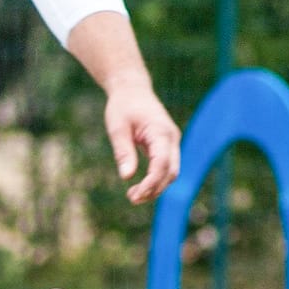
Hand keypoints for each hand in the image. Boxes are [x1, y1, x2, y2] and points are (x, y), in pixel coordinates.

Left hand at [103, 79, 179, 204]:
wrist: (132, 89)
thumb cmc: (123, 106)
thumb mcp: (117, 128)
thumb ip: (123, 152)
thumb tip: (127, 177)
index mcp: (161, 131)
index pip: (162, 164)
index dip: (151, 183)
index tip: (135, 195)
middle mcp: (171, 138)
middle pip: (170, 172)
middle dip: (154, 190)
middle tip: (132, 199)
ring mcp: (171, 142)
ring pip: (170, 173)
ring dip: (155, 188)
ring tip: (133, 196)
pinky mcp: (166, 146)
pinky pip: (165, 168)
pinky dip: (155, 181)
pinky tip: (139, 188)